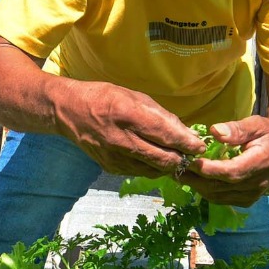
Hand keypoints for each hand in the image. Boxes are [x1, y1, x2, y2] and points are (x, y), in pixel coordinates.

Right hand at [54, 80, 205, 176]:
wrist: (68, 111)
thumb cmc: (105, 97)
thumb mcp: (134, 96)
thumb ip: (161, 116)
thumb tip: (186, 133)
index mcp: (127, 114)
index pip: (164, 134)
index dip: (186, 143)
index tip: (200, 147)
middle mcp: (120, 139)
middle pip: (162, 159)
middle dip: (182, 159)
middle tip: (192, 155)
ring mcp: (114, 157)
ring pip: (153, 170)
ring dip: (168, 165)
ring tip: (175, 155)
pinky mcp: (110, 168)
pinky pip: (140, 172)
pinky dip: (152, 166)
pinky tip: (154, 157)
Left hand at [179, 116, 268, 206]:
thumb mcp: (257, 124)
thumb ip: (237, 129)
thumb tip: (214, 132)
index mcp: (261, 163)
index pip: (231, 171)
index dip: (209, 169)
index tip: (190, 161)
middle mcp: (257, 184)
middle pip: (221, 187)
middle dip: (196, 178)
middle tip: (176, 167)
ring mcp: (252, 195)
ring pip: (218, 196)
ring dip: (197, 186)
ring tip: (179, 173)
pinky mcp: (246, 200)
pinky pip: (222, 199)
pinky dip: (206, 192)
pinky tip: (194, 181)